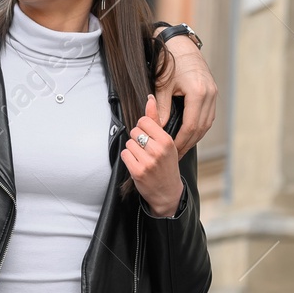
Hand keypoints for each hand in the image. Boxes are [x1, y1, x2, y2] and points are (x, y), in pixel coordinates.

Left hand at [120, 95, 184, 216]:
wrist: (168, 193)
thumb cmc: (167, 165)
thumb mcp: (166, 143)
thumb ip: (156, 120)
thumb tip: (149, 99)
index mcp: (167, 141)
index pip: (144, 121)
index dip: (143, 128)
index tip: (149, 137)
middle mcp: (158, 150)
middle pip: (135, 131)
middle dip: (137, 139)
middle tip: (146, 149)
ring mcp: (148, 162)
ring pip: (129, 143)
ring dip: (133, 149)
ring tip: (143, 157)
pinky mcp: (138, 171)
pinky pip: (125, 154)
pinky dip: (128, 158)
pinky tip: (137, 163)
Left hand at [155, 33, 217, 155]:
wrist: (180, 44)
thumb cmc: (169, 62)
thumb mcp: (162, 86)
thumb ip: (161, 108)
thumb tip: (158, 128)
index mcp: (198, 93)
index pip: (191, 126)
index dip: (181, 140)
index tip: (172, 150)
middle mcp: (210, 94)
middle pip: (201, 127)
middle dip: (189, 142)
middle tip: (177, 154)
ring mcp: (213, 93)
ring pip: (207, 123)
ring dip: (196, 136)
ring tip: (183, 147)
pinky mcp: (213, 91)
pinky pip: (208, 115)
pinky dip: (200, 126)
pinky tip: (191, 133)